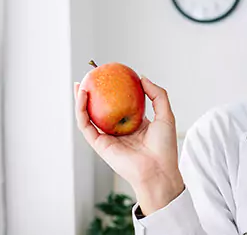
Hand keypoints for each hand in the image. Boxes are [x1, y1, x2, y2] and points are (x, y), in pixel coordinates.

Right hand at [74, 76, 184, 213]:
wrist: (158, 170)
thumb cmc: (164, 146)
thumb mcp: (166, 115)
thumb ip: (157, 95)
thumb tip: (142, 77)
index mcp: (134, 125)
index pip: (120, 104)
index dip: (113, 91)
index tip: (110, 75)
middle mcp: (119, 131)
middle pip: (101, 109)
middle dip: (93, 94)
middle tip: (89, 77)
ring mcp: (108, 138)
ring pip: (89, 116)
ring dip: (81, 100)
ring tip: (80, 84)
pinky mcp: (99, 145)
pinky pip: (86, 125)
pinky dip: (81, 110)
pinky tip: (82, 95)